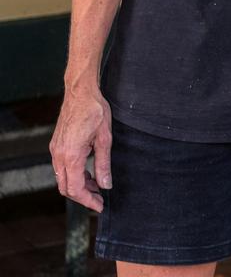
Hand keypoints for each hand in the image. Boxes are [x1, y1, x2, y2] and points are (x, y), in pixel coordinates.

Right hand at [50, 86, 111, 211]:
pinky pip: (61, 168)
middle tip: (99, 198)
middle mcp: (59, 155)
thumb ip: (104, 163)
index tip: (99, 206)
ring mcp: (55, 151)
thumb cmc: (95, 111)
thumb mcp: (105, 138)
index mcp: (71, 155)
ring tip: (96, 185)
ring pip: (62, 179)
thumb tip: (106, 184)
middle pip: (66, 187)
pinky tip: (88, 173)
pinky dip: (74, 175)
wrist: (81, 92)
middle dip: (82, 196)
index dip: (88, 200)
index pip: (75, 188)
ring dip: (78, 186)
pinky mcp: (56, 146)